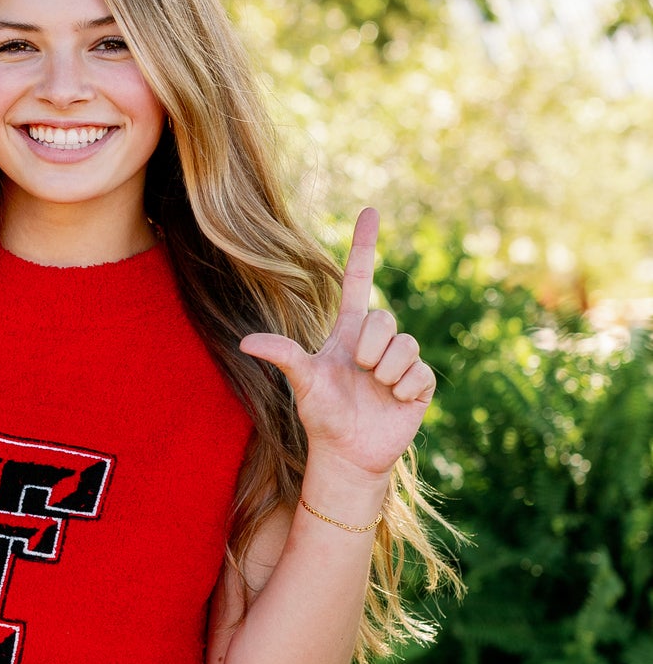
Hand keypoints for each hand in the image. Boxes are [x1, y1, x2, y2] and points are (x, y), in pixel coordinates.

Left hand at [238, 208, 434, 481]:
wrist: (348, 453)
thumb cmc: (322, 415)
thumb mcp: (302, 381)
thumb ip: (283, 356)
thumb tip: (244, 341)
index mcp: (348, 330)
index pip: (358, 279)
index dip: (364, 245)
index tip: (370, 210)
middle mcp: (376, 340)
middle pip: (384, 318)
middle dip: (368, 347)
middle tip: (358, 371)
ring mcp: (400, 360)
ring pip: (404, 345)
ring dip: (385, 370)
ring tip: (374, 389)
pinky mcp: (420, 383)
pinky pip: (419, 371)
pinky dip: (403, 388)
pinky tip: (393, 401)